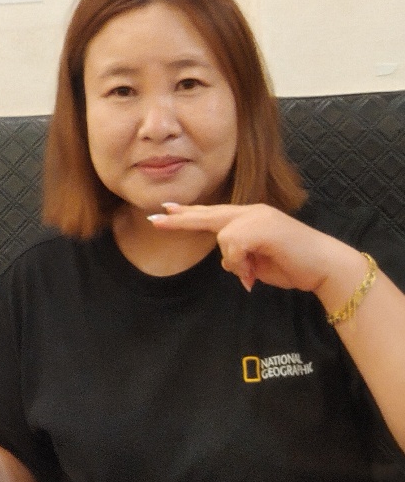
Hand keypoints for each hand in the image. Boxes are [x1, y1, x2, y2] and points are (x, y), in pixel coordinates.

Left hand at [146, 202, 358, 294]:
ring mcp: (258, 217)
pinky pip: (233, 245)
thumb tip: (226, 262)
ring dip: (236, 261)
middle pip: (209, 215)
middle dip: (181, 219)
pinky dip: (240, 262)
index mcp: (250, 218)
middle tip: (156, 220)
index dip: (190, 214)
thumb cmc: (293, 266)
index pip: (213, 214)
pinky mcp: (262, 226)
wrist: (325, 267)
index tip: (167, 210)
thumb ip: (238, 258)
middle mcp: (252, 212)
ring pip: (222, 236)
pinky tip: (254, 270)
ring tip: (253, 271)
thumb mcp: (257, 264)